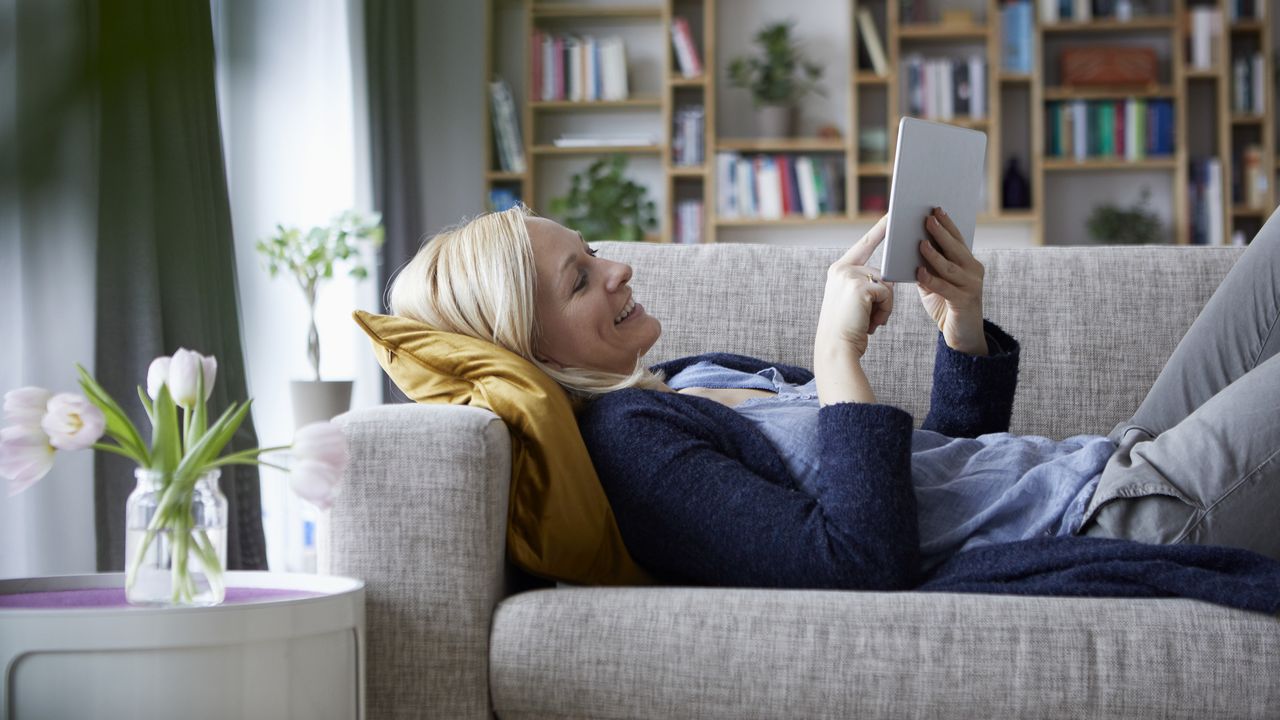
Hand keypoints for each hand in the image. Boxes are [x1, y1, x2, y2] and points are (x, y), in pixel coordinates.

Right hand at [816, 215, 894, 359]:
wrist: (836, 348)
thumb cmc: (848, 329)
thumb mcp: (854, 301)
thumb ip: (866, 284)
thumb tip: (888, 281)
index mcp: (839, 269)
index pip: (865, 244)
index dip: (880, 229)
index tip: (892, 213)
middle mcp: (842, 269)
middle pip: (882, 273)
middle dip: (882, 299)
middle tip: (866, 318)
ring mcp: (850, 276)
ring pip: (887, 284)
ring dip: (884, 307)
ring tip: (867, 321)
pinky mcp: (861, 287)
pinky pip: (888, 294)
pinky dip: (884, 311)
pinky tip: (870, 323)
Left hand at [916, 207, 986, 354]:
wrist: (962, 336)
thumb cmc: (946, 305)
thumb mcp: (934, 283)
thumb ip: (927, 267)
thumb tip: (911, 248)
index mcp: (968, 262)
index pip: (957, 239)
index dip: (947, 224)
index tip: (936, 209)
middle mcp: (973, 271)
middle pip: (955, 248)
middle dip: (941, 232)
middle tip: (928, 218)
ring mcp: (971, 286)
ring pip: (950, 267)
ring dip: (934, 254)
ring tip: (921, 242)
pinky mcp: (964, 301)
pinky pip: (945, 288)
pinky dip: (931, 279)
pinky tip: (919, 272)